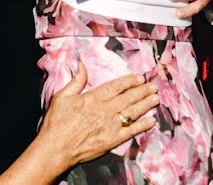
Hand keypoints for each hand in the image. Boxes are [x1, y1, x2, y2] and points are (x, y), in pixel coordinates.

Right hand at [35, 62, 158, 174]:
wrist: (56, 148)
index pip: (115, 87)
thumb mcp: (61, 96)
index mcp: (92, 98)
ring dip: (145, 105)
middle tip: (153, 86)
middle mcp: (104, 111)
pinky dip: (143, 126)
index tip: (139, 78)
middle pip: (127, 98)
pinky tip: (151, 121)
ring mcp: (110, 126)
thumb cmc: (56, 122)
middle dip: (142, 91)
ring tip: (155, 99)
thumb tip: (81, 65)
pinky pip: (131, 131)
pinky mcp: (112, 140)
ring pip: (132, 112)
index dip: (128, 81)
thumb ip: (75, 81)